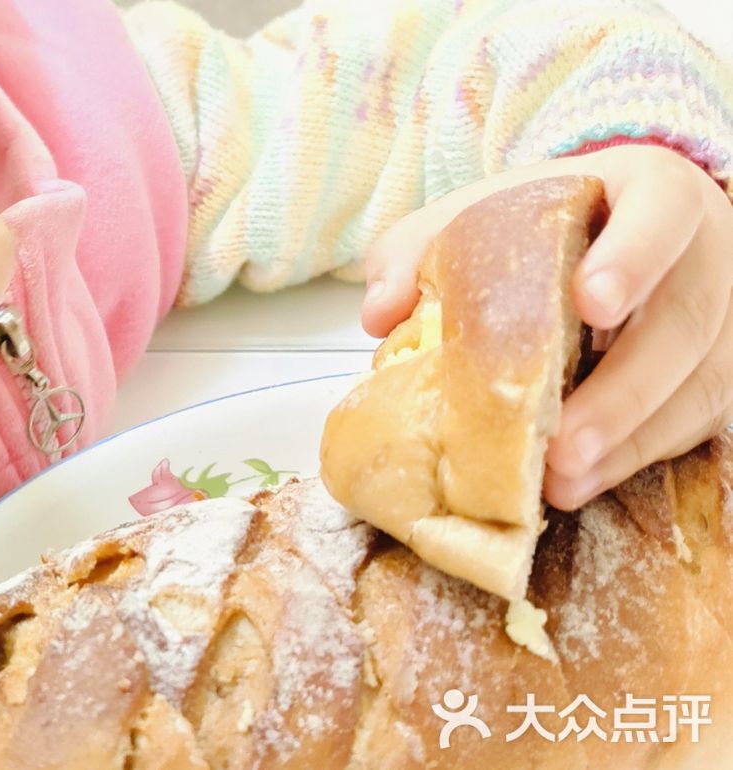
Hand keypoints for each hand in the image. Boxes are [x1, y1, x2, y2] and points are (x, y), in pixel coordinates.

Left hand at [361, 146, 732, 511]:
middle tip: (562, 442)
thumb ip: (419, 248)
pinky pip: (694, 421)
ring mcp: (724, 318)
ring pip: (697, 383)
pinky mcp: (721, 373)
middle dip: (621, 392)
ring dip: (627, 440)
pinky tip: (583, 481)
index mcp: (650, 192)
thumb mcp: (478, 214)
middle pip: (683, 322)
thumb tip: (380, 312)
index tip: (591, 302)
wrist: (612, 228)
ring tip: (562, 478)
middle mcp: (705, 252)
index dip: (631, 258)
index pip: (659, 215)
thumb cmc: (545, 226)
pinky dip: (636, 456)